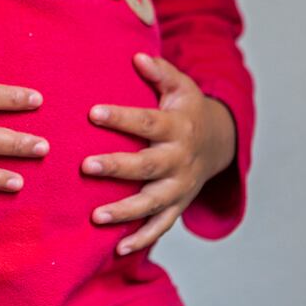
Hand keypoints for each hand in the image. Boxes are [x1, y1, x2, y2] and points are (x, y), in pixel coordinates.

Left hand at [82, 52, 235, 254]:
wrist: (219, 144)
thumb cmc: (187, 111)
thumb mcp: (181, 87)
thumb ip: (160, 73)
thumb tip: (138, 56)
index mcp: (178, 127)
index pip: (148, 122)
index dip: (122, 118)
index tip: (93, 112)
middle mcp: (180, 159)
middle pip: (149, 165)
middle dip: (118, 167)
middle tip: (87, 165)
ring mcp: (180, 187)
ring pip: (153, 202)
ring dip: (125, 211)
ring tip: (96, 216)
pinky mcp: (177, 206)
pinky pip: (161, 227)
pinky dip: (142, 239)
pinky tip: (118, 248)